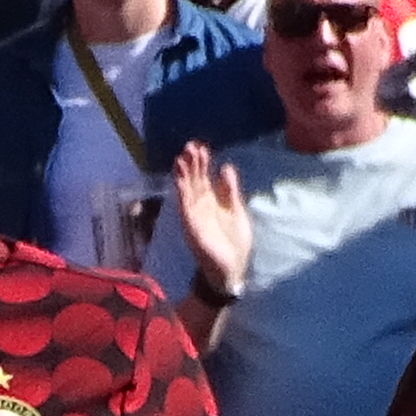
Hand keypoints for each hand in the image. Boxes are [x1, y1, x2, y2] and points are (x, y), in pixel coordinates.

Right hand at [169, 145, 251, 302]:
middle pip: (194, 180)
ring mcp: (195, 215)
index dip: (202, 162)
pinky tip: (179, 180)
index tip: (200, 146)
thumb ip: (230, 190)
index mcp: (213, 200)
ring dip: (183, 174)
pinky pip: (185, 207)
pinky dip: (181, 193)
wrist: (231, 269)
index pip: (204, 176)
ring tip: (181, 157)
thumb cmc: (235, 242)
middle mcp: (201, 205)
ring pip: (187, 190)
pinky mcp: (192, 226)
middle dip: (192, 163)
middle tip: (190, 145)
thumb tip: (226, 166)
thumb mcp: (237, 211)